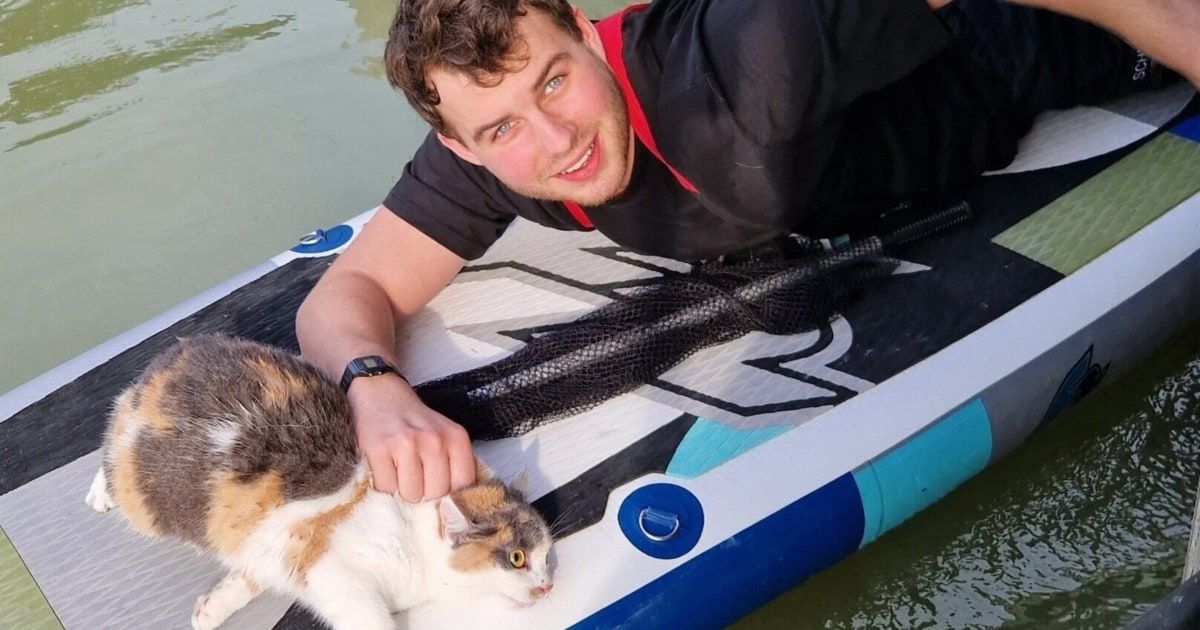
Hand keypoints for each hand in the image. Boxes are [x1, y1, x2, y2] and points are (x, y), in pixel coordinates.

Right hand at [347, 374, 475, 500]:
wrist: (380, 392)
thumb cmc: (415, 421)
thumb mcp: (445, 434)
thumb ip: (453, 465)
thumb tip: (452, 507)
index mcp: (456, 437)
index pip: (463, 486)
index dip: (449, 492)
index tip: (437, 485)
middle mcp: (434, 439)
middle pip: (436, 494)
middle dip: (424, 491)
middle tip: (415, 473)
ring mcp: (406, 443)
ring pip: (411, 495)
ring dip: (402, 489)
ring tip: (399, 468)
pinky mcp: (378, 449)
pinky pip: (385, 488)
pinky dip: (382, 483)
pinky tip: (384, 464)